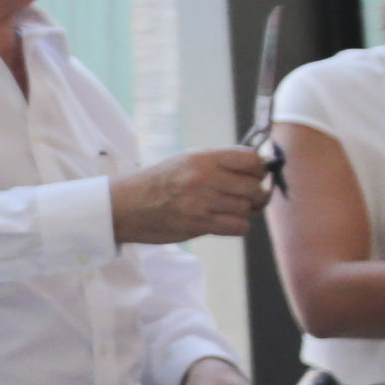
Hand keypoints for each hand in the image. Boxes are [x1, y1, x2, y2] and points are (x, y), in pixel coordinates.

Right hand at [109, 146, 272, 245]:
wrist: (125, 206)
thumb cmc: (157, 182)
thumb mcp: (185, 161)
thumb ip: (218, 163)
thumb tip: (257, 169)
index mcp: (203, 158)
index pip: (252, 160)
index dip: (259, 169)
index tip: (255, 175)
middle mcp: (204, 178)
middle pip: (254, 187)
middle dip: (256, 194)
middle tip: (247, 197)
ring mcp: (202, 202)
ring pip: (247, 208)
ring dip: (243, 211)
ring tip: (227, 209)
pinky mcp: (199, 224)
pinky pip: (239, 227)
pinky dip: (237, 226)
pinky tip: (224, 222)